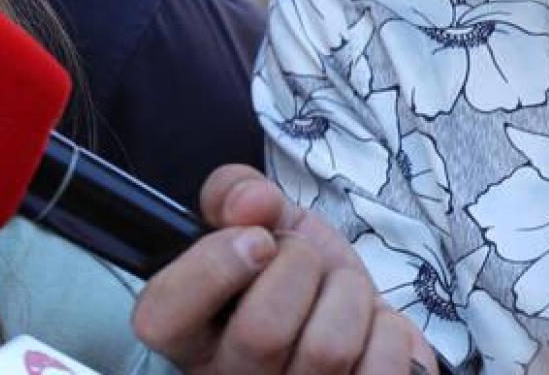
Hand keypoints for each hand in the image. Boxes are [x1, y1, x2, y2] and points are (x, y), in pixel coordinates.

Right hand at [131, 165, 438, 374]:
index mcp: (185, 334)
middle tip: (304, 259)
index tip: (254, 239)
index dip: (213, 268)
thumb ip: (234, 192)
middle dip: (300, 266)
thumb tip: (249, 202)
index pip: (163, 318)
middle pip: (261, 331)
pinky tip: (367, 327)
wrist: (348, 309)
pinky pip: (378, 369)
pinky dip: (385, 329)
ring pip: (326, 350)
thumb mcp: (255, 218)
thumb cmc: (290, 271)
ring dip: (347, 294)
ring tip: (337, 291)